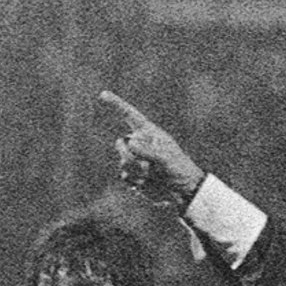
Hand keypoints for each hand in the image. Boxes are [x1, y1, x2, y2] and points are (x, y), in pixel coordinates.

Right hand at [94, 90, 203, 210]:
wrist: (182, 190)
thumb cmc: (179, 169)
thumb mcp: (166, 158)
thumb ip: (148, 150)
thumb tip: (128, 142)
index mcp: (149, 133)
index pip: (130, 115)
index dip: (116, 104)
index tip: (103, 94)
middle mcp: (139, 143)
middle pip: (121, 143)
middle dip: (128, 155)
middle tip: (146, 165)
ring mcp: (134, 159)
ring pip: (122, 161)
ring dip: (135, 170)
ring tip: (151, 175)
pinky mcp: (132, 174)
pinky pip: (124, 175)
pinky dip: (134, 180)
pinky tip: (146, 183)